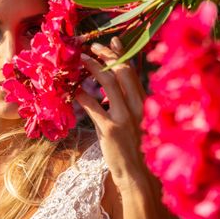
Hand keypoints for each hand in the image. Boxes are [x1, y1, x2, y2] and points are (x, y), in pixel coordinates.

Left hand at [75, 37, 156, 197]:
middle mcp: (137, 106)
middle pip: (121, 71)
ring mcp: (124, 117)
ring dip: (93, 68)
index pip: (134, 72)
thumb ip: (129, 106)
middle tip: (92, 47)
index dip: (122, 54)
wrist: (140, 177)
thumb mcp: (139, 124)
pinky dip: (83, 96)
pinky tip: (75, 90)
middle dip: (106, 55)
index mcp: (145, 103)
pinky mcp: (111, 130)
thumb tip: (115, 90)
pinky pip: (94, 107)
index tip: (113, 41)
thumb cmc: (139, 152)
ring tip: (81, 61)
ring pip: (108, 83)